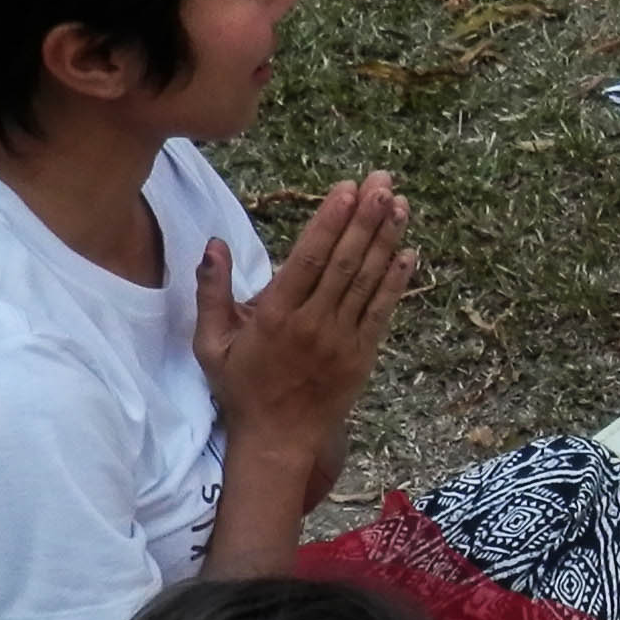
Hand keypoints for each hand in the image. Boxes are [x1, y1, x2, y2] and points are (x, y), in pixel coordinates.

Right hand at [198, 173, 413, 466]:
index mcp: (276, 316)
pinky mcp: (362, 355)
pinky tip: (408, 252)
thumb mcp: (211, 342)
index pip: (309, 260)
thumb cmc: (241, 388)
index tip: (348, 189)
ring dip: (386, 240)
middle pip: (346, 262)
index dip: (331, 222)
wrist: (278, 439)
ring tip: (399, 204)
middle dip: (366, 218)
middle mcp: (313, 324)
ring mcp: (342, 340)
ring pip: (368, 282)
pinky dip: (397, 282)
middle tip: (382, 180)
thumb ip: (212, 292)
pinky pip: (382, 312)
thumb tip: (213, 244)